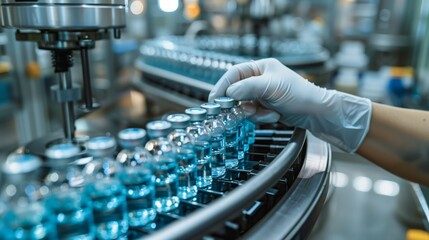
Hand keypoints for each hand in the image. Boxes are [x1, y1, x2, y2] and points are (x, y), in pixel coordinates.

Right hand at [209, 58, 371, 152]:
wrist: (315, 113)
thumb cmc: (299, 94)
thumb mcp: (272, 87)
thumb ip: (248, 87)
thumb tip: (229, 91)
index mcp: (260, 68)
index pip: (234, 74)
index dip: (223, 86)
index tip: (215, 99)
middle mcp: (259, 80)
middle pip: (236, 91)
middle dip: (241, 103)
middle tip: (244, 110)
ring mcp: (261, 94)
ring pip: (243, 105)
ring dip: (254, 113)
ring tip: (269, 113)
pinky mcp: (264, 107)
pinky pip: (252, 114)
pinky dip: (261, 117)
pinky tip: (274, 116)